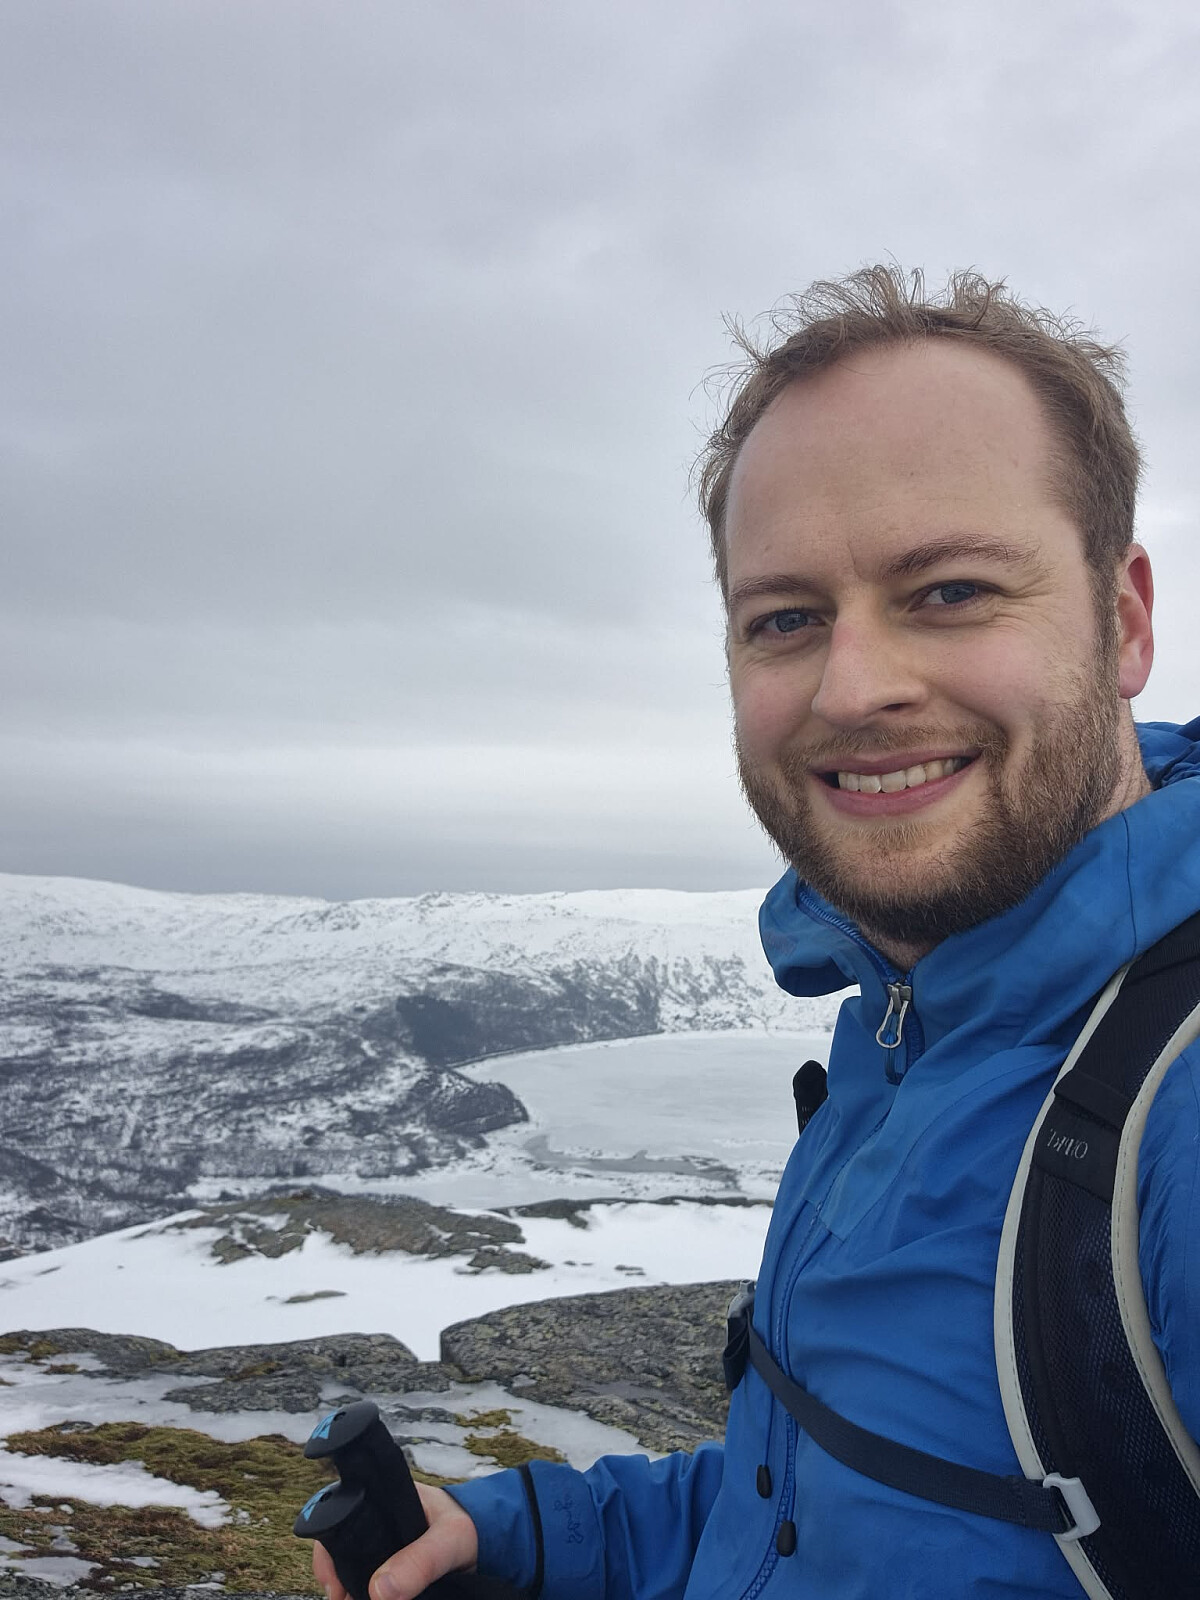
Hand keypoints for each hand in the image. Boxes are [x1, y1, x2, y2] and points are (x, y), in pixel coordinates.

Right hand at [313, 1483, 479, 1599]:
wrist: (496, 1540)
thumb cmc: (472, 1526)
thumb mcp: (449, 1540)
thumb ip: (420, 1561)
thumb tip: (380, 1590)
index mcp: (386, 1496)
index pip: (340, 1510)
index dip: (329, 1547)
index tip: (332, 1582)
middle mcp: (380, 1516)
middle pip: (340, 1544)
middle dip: (335, 1574)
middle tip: (341, 1599)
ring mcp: (385, 1541)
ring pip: (352, 1564)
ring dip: (349, 1586)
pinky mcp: (394, 1564)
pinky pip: (370, 1578)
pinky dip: (365, 1591)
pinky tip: (365, 1599)